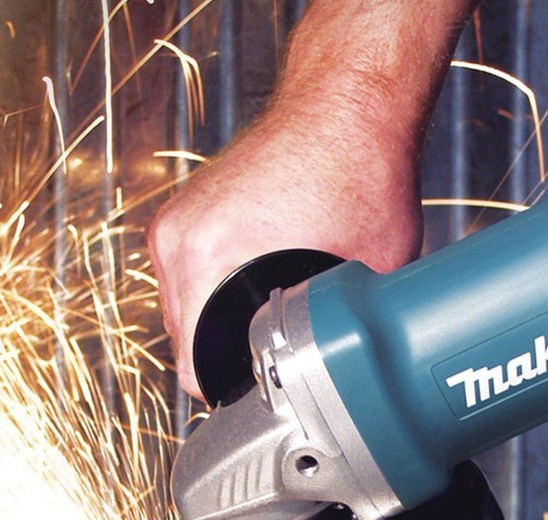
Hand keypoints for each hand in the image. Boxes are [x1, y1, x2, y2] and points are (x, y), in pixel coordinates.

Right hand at [148, 101, 422, 398]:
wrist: (345, 101)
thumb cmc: (359, 167)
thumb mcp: (370, 269)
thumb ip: (345, 330)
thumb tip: (344, 376)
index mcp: (208, 256)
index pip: (191, 367)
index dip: (228, 391)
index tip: (258, 391)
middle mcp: (180, 238)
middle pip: (185, 340)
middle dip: (224, 356)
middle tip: (272, 353)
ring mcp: (177, 220)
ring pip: (184, 308)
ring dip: (216, 322)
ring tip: (261, 314)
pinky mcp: (185, 208)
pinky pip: (188, 275)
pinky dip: (213, 288)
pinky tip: (252, 281)